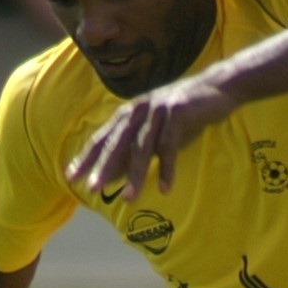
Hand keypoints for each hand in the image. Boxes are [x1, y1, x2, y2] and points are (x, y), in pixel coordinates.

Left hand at [67, 70, 238, 203]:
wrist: (216, 89)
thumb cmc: (182, 115)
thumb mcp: (155, 133)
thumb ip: (134, 150)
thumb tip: (112, 174)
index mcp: (129, 113)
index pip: (103, 138)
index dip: (87, 157)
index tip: (71, 177)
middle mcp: (139, 109)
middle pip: (117, 142)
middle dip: (104, 167)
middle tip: (93, 188)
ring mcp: (158, 109)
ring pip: (142, 147)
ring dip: (135, 174)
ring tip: (129, 198)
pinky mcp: (177, 113)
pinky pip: (169, 146)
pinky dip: (167, 168)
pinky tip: (164, 188)